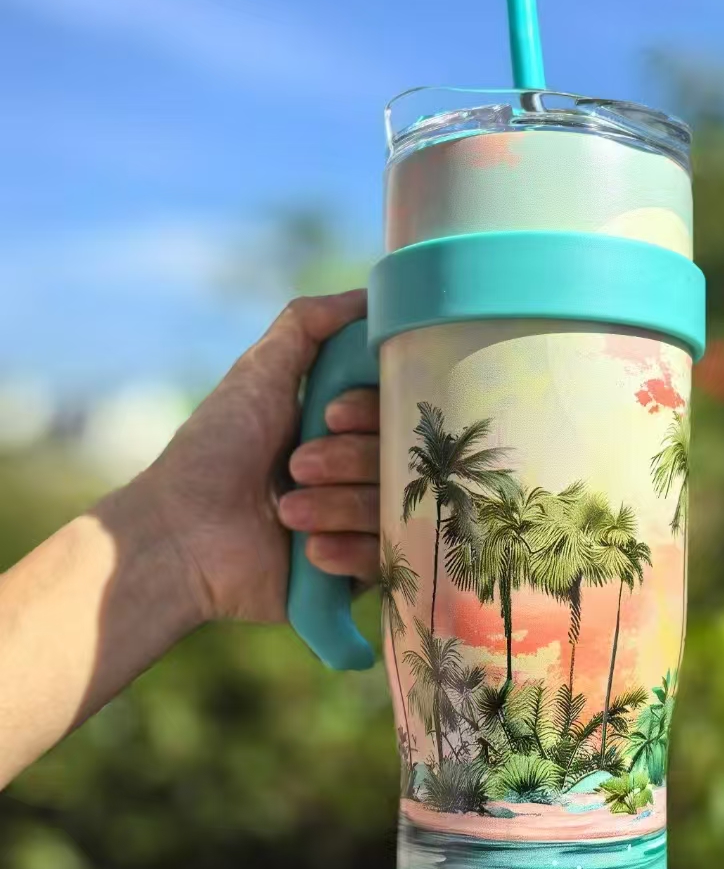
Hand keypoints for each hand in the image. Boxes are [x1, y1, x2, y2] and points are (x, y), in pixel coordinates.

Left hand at [146, 290, 378, 624]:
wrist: (179, 536)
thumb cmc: (213, 450)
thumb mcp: (258, 373)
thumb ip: (307, 324)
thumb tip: (369, 292)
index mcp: (342, 425)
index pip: (394, 410)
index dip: (368, 410)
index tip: (329, 413)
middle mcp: (357, 471)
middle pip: (399, 457)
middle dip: (347, 459)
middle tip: (296, 465)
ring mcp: (359, 524)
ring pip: (393, 507)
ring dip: (337, 504)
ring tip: (287, 510)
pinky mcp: (353, 575)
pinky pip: (384, 558)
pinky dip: (344, 550)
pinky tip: (306, 550)